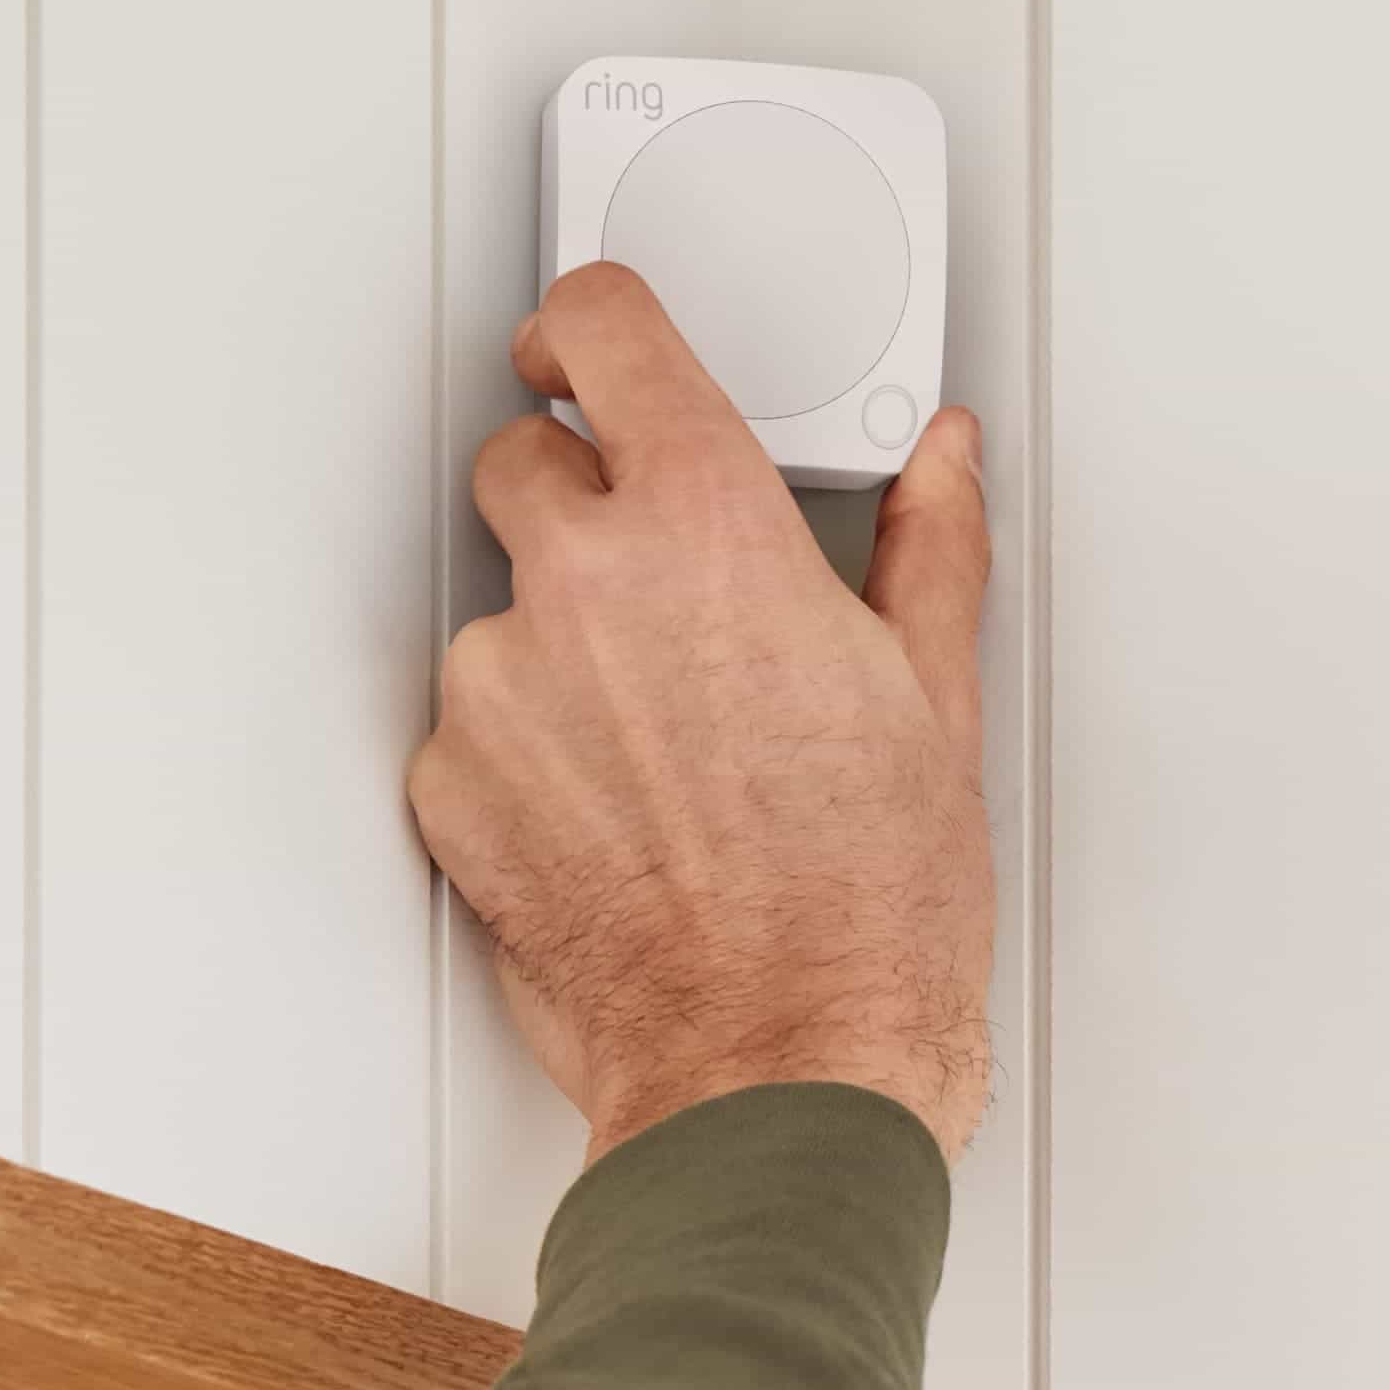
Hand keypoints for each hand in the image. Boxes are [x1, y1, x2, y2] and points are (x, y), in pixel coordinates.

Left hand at [410, 262, 995, 1165]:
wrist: (776, 1066)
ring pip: (497, 613)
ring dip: (558, 651)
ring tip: (662, 753)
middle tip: (662, 589)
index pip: (603, 327)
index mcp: (709, 527)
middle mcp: (582, 587)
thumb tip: (939, 467)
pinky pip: (469, 730)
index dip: (592, 323)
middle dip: (579, 500)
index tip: (590, 346)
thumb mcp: (936, 703)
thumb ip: (926, 548)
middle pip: (522, 461)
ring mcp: (500, 691)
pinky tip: (616, 818)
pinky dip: (522, 755)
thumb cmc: (863, 911)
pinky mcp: (450, 791)